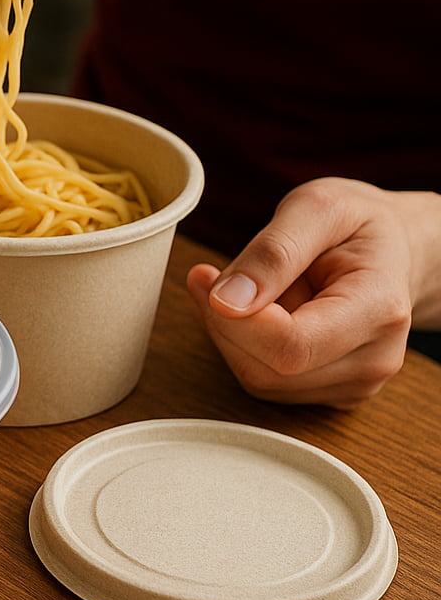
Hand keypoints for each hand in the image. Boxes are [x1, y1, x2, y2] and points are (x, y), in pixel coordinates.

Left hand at [185, 178, 440, 408]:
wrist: (394, 249)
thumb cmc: (358, 225)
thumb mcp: (316, 207)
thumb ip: (273, 253)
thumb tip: (228, 300)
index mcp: (379, 309)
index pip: (291, 346)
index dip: (234, 318)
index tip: (206, 276)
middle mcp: (374, 358)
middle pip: (268, 371)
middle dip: (223, 324)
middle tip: (210, 278)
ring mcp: (355, 382)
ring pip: (259, 380)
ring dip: (230, 336)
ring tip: (243, 289)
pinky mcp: (331, 391)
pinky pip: (265, 382)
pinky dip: (243, 348)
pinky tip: (255, 313)